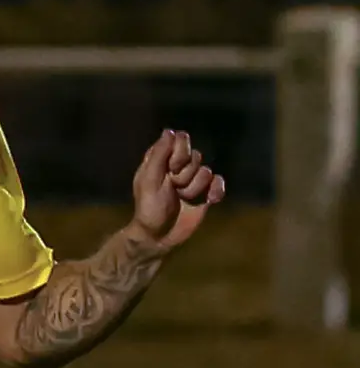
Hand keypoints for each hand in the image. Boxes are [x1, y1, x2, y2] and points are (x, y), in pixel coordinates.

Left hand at [131, 129, 225, 250]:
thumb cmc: (149, 207)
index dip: (179, 153)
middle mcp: (177, 166)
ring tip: (182, 198)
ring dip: (195, 188)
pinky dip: (216, 191)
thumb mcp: (149, 179)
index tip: (172, 168)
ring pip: (206, 172)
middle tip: (173, 187)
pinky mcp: (204, 194)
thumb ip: (159, 154)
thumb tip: (170, 131)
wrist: (160, 236)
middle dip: (186, 174)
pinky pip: (218, 183)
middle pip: (195, 156)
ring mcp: (192, 180)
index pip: (179, 139)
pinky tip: (209, 200)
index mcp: (160, 159)